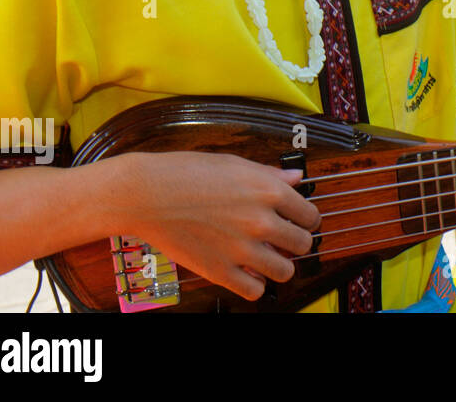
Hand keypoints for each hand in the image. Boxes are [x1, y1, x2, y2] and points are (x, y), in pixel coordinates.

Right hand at [118, 151, 320, 301]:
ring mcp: (242, 249)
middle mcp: (261, 221)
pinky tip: (247, 272)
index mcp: (268, 191)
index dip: (306, 219)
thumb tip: (295, 178)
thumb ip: (269, 174)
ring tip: (269, 258)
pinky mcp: (220, 271)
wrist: (145, 194)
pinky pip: (255, 290)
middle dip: (296, 242)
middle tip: (284, 240)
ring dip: (280, 266)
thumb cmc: (185, 173)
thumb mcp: (234, 164)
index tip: (300, 222)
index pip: (309, 215)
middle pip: (303, 244)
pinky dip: (255, 284)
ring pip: (285, 271)